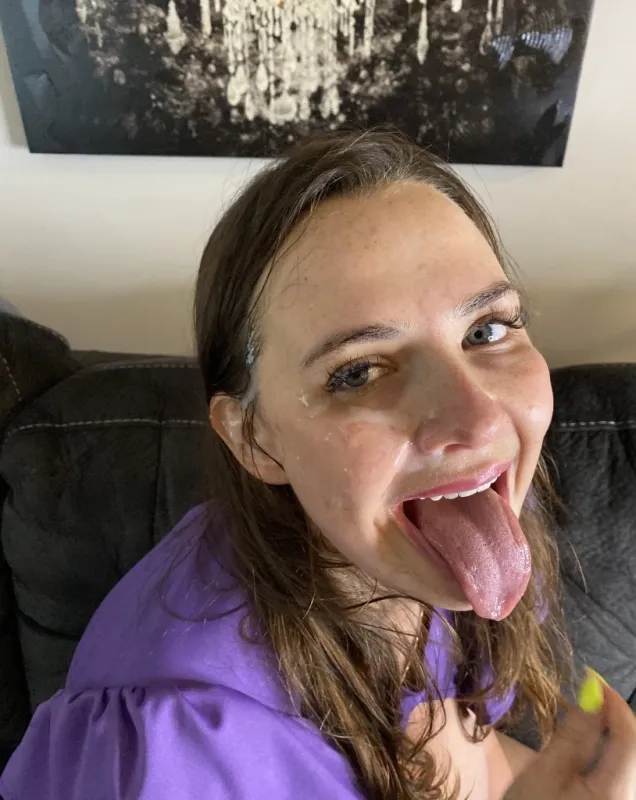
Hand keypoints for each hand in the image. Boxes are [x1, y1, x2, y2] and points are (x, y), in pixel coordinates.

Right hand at [503, 679, 635, 798]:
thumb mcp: (542, 777)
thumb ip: (572, 737)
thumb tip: (591, 699)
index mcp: (618, 794)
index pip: (630, 739)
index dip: (615, 705)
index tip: (592, 680)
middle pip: (635, 752)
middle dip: (617, 721)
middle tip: (588, 699)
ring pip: (632, 766)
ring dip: (616, 739)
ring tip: (588, 722)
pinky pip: (625, 779)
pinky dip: (614, 758)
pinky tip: (593, 752)